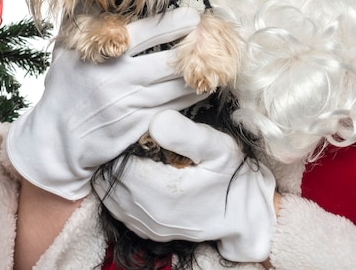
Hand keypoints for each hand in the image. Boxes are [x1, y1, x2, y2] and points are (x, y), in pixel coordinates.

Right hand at [6, 8, 204, 199]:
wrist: (58, 140)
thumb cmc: (62, 90)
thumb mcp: (65, 52)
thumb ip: (81, 23)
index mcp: (104, 56)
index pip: (146, 34)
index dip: (173, 23)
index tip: (192, 15)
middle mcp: (120, 79)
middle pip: (168, 61)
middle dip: (193, 47)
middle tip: (208, 36)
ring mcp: (132, 105)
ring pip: (176, 87)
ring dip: (196, 73)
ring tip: (212, 60)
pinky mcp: (140, 126)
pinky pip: (173, 108)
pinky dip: (188, 96)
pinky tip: (199, 87)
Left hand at [95, 110, 276, 262]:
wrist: (244, 213)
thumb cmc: (231, 174)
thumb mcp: (216, 146)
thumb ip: (184, 134)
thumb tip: (154, 123)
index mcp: (163, 193)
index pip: (120, 163)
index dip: (125, 142)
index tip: (141, 130)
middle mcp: (150, 215)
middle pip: (113, 178)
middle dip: (119, 156)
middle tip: (139, 138)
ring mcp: (147, 227)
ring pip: (112, 194)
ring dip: (118, 172)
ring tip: (139, 154)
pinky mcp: (148, 232)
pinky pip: (119, 207)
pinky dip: (121, 189)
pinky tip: (138, 173)